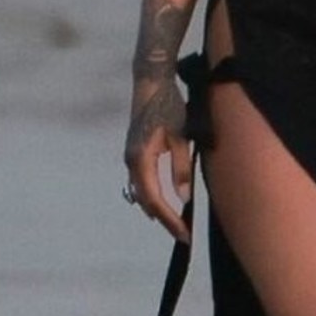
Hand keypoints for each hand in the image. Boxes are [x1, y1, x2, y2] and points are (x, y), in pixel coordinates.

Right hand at [123, 71, 192, 243]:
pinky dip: (153, 195)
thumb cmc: (169, 105)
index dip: (169, 219)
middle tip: (183, 234)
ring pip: (142, 192)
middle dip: (164, 219)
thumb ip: (181, 167)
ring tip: (176, 223)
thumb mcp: (181, 136)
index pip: (155, 200)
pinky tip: (164, 201)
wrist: (150, 80)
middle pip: (146, 201)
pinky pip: (142, 181)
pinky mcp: (135, 151)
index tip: (184, 235)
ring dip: (158, 208)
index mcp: (141, 159)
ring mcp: (130, 157)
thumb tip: (183, 198)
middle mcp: (131, 162)